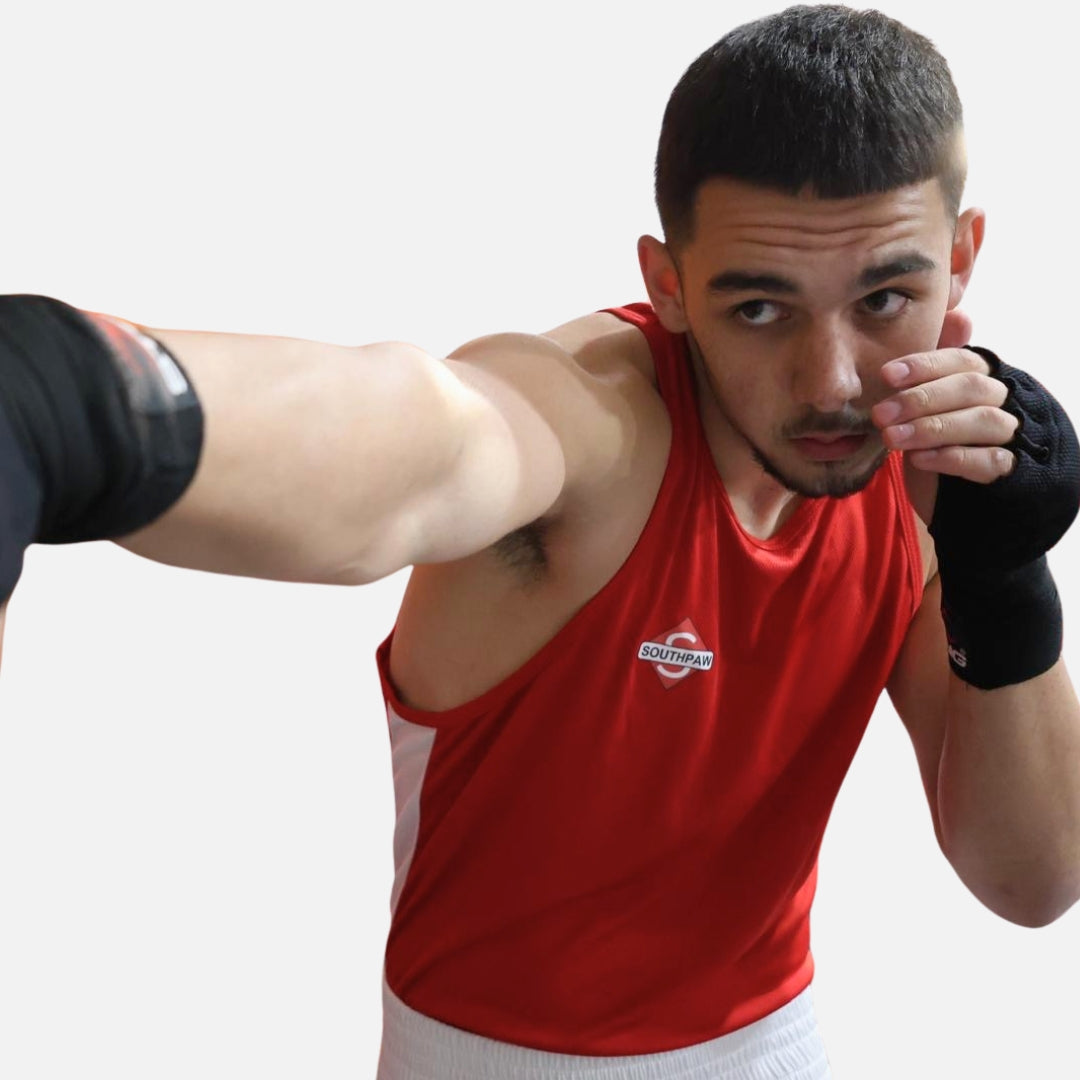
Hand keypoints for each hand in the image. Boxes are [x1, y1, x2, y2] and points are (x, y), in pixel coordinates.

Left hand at [870, 310, 1018, 523]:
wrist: (951, 500)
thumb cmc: (933, 444)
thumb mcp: (922, 412)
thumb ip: (923, 378)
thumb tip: (949, 322)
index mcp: (982, 379)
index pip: (961, 360)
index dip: (925, 364)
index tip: (886, 375)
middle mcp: (1003, 401)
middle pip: (972, 387)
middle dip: (921, 399)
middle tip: (880, 414)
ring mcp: (1010, 436)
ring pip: (984, 420)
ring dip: (932, 428)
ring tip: (892, 438)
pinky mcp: (1011, 471)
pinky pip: (991, 459)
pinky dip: (953, 457)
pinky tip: (918, 459)